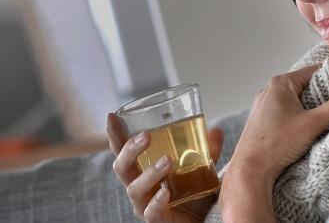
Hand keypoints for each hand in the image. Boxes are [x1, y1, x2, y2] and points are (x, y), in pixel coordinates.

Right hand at [107, 113, 223, 222]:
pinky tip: (166, 192)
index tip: (111, 117)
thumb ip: (207, 150)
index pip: (123, 151)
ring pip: (134, 188)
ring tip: (167, 161)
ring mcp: (144, 204)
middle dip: (129, 150)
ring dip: (149, 173)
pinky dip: (156, 201)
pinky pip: (150, 212)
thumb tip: (216, 130)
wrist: (201, 220)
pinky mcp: (155, 220)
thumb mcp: (200, 167)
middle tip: (146, 136)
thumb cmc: (192, 193)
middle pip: (122, 167)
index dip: (115, 136)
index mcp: (142, 170)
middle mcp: (138, 186)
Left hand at [218, 65, 328, 221]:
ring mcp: (265, 106)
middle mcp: (269, 90)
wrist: (250, 170)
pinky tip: (309, 128)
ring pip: (297, 100)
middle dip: (324, 96)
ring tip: (327, 118)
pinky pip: (287, 111)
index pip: (314, 71)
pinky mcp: (264, 120)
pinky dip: (300, 116)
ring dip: (312, 108)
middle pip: (306, 86)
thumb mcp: (313, 123)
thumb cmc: (276, 145)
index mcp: (280, 83)